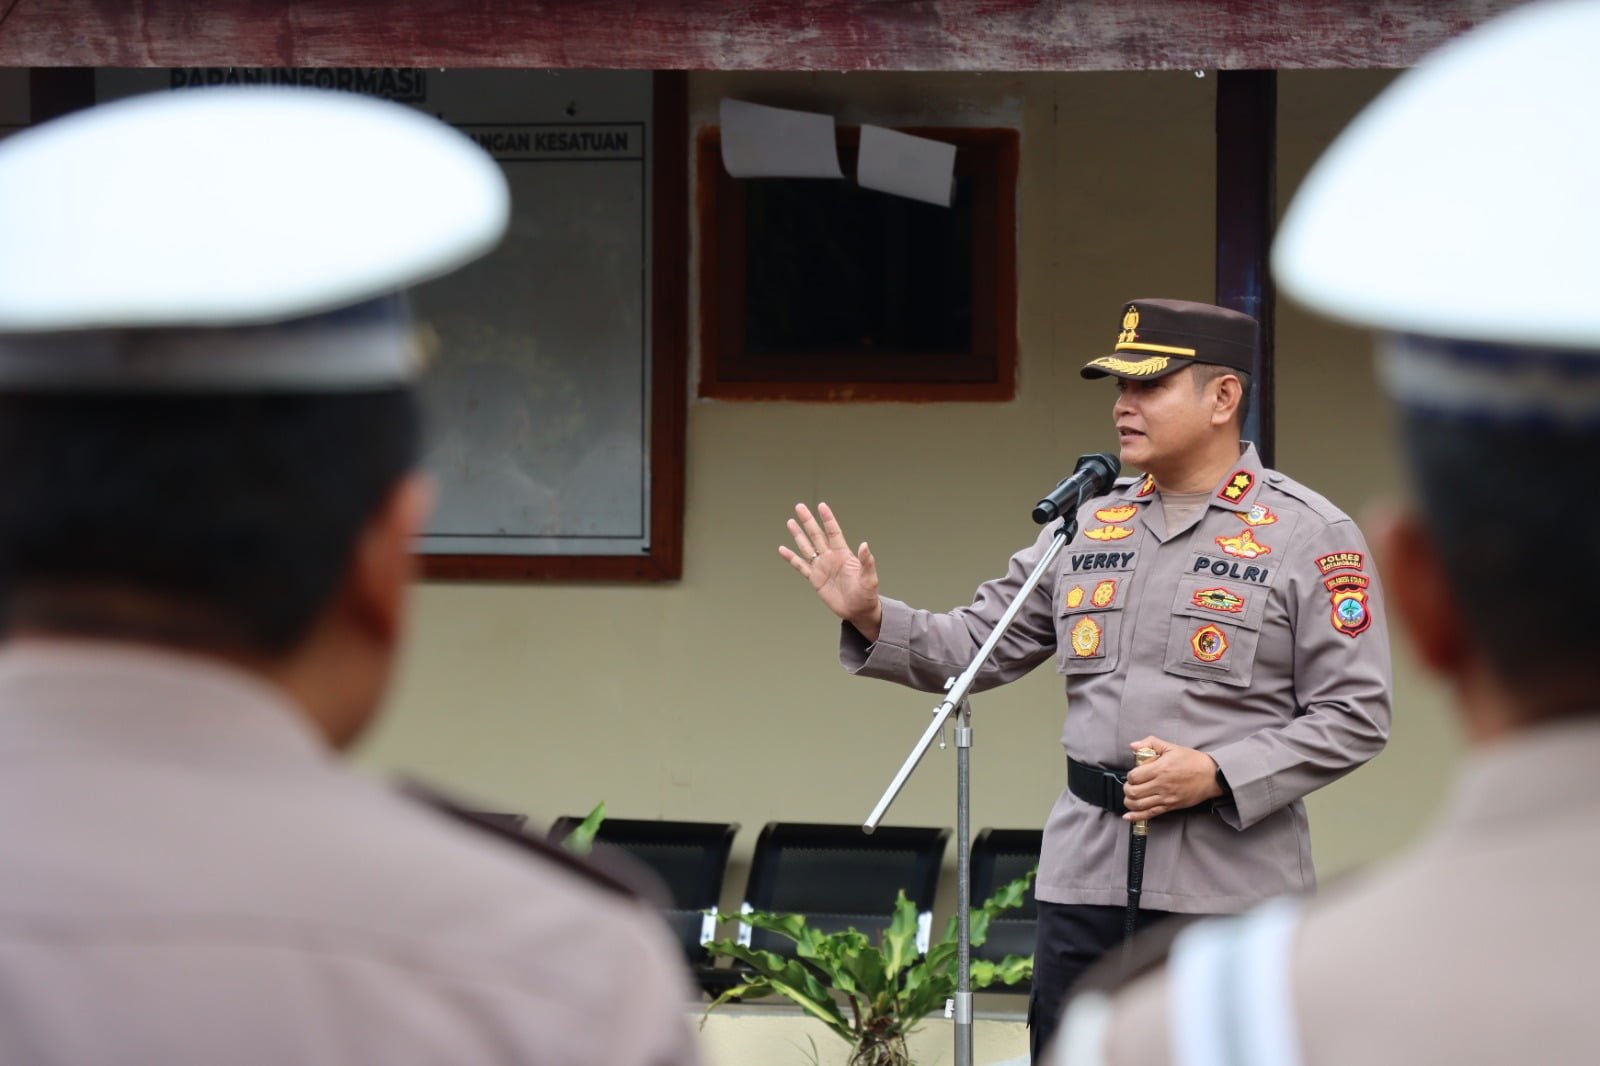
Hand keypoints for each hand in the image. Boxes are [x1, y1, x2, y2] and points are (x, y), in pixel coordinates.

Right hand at [779, 502, 882, 640]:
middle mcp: (830, 557)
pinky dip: (791, 558)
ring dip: (798, 535)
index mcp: (843, 554)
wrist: (858, 611)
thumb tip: (864, 544)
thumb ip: (866, 562)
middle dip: (808, 521)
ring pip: (807, 547)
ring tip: (790, 522)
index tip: (821, 506)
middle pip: (817, 535)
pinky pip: (800, 566)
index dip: (827, 519)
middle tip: (800, 507)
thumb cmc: (867, 594)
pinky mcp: (814, 579)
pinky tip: (782, 550)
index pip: (833, 532)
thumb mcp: (870, 578)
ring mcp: (821, 567)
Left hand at [1122, 736, 1222, 822]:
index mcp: (1160, 769)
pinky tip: (1129, 816)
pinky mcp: (1170, 806)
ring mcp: (1166, 798)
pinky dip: (1137, 817)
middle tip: (1130, 785)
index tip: (1134, 774)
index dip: (1130, 776)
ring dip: (1129, 802)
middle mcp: (1161, 785)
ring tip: (1130, 797)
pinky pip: (1150, 814)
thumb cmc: (1192, 761)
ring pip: (1139, 805)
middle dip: (1127, 789)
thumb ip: (1150, 743)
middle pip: (1133, 792)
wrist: (1211, 776)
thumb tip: (1133, 746)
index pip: (1134, 776)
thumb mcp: (1171, 747)